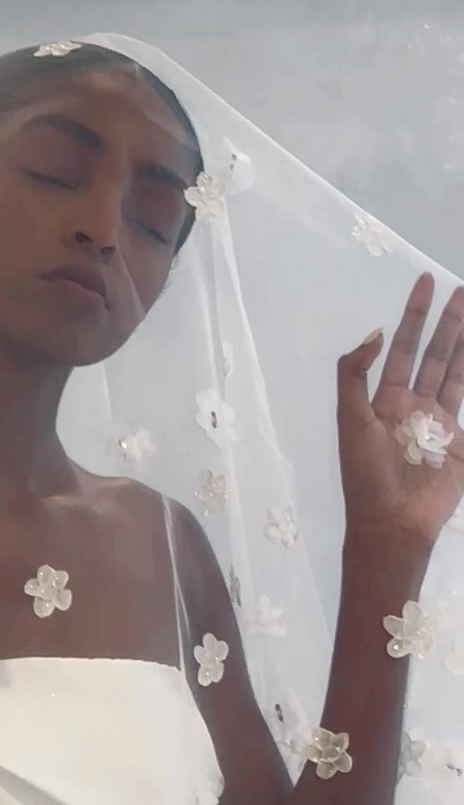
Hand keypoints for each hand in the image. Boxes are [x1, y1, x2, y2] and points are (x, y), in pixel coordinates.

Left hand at [337, 272, 463, 550]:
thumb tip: (376, 334)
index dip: (413, 315)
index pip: (402, 348)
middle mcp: (413, 407)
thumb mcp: (350, 421)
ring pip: (455, 372)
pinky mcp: (458, 442)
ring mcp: (439, 423)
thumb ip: (354, 375)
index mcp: (386, 400)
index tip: (425, 282)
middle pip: (434, 354)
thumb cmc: (367, 475)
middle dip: (448, 322)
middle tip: (461, 289)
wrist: (394, 522)